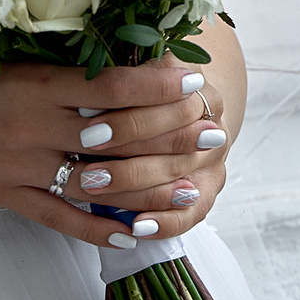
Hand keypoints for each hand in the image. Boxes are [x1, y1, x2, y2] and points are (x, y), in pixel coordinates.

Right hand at [0, 57, 209, 249]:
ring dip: (148, 189)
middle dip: (170, 136)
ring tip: (193, 190)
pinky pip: (57, 217)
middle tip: (213, 134)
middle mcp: (32, 126)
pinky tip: (133, 234)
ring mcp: (19, 165)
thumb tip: (127, 55)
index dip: (158, 87)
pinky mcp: (3, 195)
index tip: (196, 84)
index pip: (112, 86)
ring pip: (94, 183)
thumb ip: (64, 61)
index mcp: (37, 83)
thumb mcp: (12, 56)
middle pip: (115, 136)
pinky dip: (96, 229)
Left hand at [72, 60, 233, 239]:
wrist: (186, 110)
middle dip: (127, 153)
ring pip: (177, 183)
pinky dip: (163, 224)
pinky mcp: (207, 194)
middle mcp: (213, 127)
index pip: (167, 104)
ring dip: (135, 191)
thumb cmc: (150, 90)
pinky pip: (188, 216)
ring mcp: (212, 164)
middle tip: (86, 166)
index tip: (88, 119)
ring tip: (96, 191)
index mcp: (198, 91)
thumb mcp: (141, 71)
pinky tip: (136, 228)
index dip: (130, 115)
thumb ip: (123, 79)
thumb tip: (86, 95)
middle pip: (172, 145)